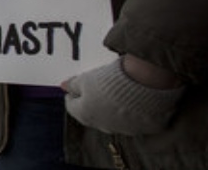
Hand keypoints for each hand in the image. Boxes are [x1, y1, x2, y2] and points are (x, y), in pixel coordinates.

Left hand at [63, 56, 183, 135]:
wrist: (145, 85)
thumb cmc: (111, 82)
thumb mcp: (86, 79)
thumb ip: (73, 84)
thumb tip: (62, 86)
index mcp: (85, 115)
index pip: (72, 107)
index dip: (73, 95)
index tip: (76, 86)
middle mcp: (102, 126)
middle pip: (91, 114)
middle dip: (90, 102)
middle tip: (95, 88)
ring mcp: (122, 129)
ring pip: (111, 119)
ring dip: (109, 108)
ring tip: (115, 92)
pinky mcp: (140, 128)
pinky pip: (131, 121)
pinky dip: (128, 113)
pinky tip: (131, 100)